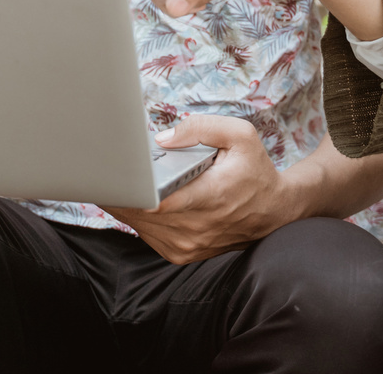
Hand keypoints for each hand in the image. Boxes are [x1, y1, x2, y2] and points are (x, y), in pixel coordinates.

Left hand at [100, 115, 293, 264]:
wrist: (274, 211)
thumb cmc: (255, 171)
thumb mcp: (240, 135)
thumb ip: (200, 128)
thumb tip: (162, 139)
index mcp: (211, 196)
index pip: (159, 201)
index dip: (132, 187)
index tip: (116, 169)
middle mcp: (197, 227)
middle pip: (140, 212)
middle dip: (123, 189)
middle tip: (108, 166)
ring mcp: (187, 245)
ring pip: (138, 224)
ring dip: (126, 203)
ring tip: (119, 179)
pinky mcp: (180, 254)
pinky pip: (146, 234)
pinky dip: (136, 216)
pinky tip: (135, 197)